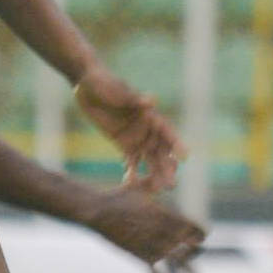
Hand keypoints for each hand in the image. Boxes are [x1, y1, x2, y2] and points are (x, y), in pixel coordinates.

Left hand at [74, 66, 183, 191]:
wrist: (87, 84)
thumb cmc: (105, 83)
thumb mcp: (118, 90)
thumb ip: (134, 99)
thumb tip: (152, 100)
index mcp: (150, 114)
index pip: (168, 131)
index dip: (177, 143)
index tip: (185, 157)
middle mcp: (147, 128)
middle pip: (161, 151)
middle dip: (167, 168)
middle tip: (171, 185)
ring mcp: (136, 136)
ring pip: (149, 158)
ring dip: (154, 174)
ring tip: (158, 190)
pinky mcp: (122, 142)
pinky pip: (131, 160)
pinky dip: (132, 171)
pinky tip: (131, 183)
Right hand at [87, 187, 205, 272]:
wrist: (99, 211)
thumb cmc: (119, 196)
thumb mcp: (140, 187)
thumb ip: (155, 184)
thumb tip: (164, 177)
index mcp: (168, 215)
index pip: (194, 229)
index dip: (200, 233)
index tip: (200, 236)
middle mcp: (165, 233)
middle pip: (190, 246)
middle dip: (196, 250)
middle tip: (198, 253)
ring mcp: (154, 246)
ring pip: (178, 262)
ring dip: (188, 270)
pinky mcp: (141, 257)